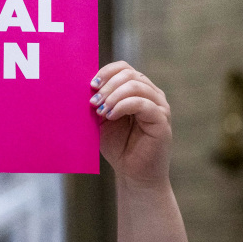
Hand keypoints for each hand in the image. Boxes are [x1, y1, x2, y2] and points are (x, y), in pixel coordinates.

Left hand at [90, 61, 171, 186]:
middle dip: (107, 85)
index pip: (123, 68)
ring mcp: (159, 106)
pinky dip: (122, 106)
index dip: (106, 72)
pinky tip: (110, 116)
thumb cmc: (118, 145)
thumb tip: (81, 84)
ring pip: (136, 86)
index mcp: (137, 90)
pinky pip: (142, 103)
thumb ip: (98, 100)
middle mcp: (151, 94)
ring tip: (100, 111)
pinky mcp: (162, 120)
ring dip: (113, 96)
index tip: (90, 85)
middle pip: (129, 74)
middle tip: (93, 101)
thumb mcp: (102, 117)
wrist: (132, 173)